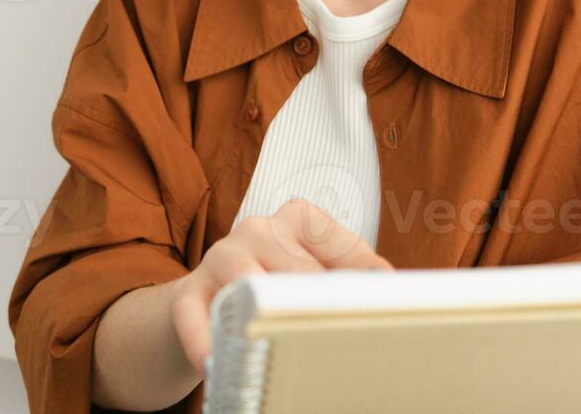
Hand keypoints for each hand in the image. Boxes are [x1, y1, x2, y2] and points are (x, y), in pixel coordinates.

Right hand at [168, 198, 392, 371]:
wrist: (205, 299)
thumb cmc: (273, 281)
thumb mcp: (313, 268)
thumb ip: (351, 273)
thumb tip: (391, 287)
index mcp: (298, 218)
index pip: (337, 243)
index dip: (359, 277)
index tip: (377, 304)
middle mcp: (259, 230)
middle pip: (297, 268)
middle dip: (316, 305)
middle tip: (336, 337)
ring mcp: (221, 258)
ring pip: (247, 282)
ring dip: (263, 317)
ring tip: (279, 346)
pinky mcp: (189, 292)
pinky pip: (195, 315)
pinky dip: (205, 340)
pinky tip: (216, 363)